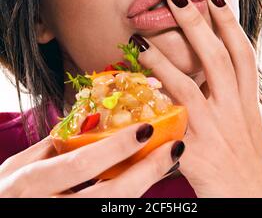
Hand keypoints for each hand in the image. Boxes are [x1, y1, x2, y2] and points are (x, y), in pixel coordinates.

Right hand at [0, 123, 183, 196]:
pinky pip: (108, 215)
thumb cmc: (6, 193)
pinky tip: (142, 184)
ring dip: (143, 187)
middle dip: (145, 173)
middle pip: (107, 196)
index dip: (116, 148)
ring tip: (166, 164)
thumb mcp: (17, 168)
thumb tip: (87, 124)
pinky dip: (126, 201)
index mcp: (31, 183)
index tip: (147, 128)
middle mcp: (47, 208)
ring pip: (112, 211)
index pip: (81, 164)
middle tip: (174, 149)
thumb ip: (49, 148)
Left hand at [132, 0, 261, 197]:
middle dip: (196, 24)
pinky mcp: (196, 154)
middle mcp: (234, 110)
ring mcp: (215, 131)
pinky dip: (150, 108)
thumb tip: (206, 70)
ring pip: (189, 87)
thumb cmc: (247, 158)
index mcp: (247, 100)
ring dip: (162, 62)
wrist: (256, 202)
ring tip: (140, 41)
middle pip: (217, 58)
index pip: (243, 52)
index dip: (230, 21)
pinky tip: (131, 94)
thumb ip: (229, 95)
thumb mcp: (245, 121)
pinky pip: (169, 126)